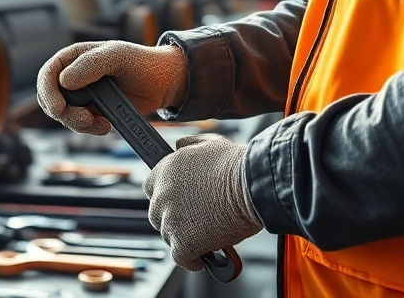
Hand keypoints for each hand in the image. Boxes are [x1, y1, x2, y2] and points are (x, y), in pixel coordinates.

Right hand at [36, 41, 187, 134]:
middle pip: (51, 98)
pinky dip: (89, 129)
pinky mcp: (93, 111)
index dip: (47, 92)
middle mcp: (75, 76)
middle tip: (85, 120)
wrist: (164, 84)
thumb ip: (91, 64)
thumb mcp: (118, 56)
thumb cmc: (142, 63)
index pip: (48, 73)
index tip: (59, 108)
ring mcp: (83, 95)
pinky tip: (106, 126)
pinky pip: (80, 125)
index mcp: (76, 57)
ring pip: (64, 115)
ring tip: (101, 124)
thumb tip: (64, 80)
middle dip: (64, 113)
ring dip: (78, 124)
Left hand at [144, 134, 261, 270]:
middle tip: (193, 220)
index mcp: (165, 170)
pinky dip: (192, 260)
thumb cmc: (237, 166)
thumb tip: (179, 145)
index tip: (177, 202)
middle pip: (157, 214)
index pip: (150, 188)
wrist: (253, 185)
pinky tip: (203, 256)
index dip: (165, 197)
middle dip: (173, 219)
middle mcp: (162, 195)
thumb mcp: (208, 143)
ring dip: (183, 238)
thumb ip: (188, 145)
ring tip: (204, 235)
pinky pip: (181, 258)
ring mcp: (171, 220)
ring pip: (168, 236)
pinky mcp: (183, 243)